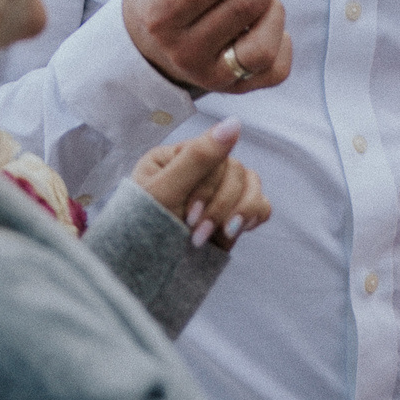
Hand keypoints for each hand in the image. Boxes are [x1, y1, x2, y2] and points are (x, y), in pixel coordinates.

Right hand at [120, 0, 300, 95]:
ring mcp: (211, 75)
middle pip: (246, 5)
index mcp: (164, 12)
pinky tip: (269, 21)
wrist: (144, 46)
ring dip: (276, 8)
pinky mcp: (234, 90)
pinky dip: (282, 40)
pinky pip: (276, 70)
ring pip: (263, 45)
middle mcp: (186, 50)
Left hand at [132, 120, 272, 248]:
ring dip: (239, 213)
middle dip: (220, 207)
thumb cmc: (141, 234)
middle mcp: (198, 171)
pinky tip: (233, 232)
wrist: (138, 278)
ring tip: (219, 238)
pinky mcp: (230, 216)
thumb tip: (235, 121)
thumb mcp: (164, 194)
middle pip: (236, 171)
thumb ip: (198, 158)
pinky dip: (252, 217)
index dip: (209, 188)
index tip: (189, 218)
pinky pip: (260, 205)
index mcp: (175, 157)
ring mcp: (217, 193)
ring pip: (252, 185)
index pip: (214, 155)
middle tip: (196, 237)